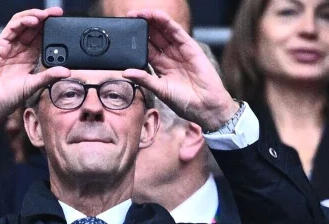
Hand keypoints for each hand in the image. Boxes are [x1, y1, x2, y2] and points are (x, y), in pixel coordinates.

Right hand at [0, 8, 70, 134]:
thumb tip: (67, 71)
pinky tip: (33, 20)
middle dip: (46, 19)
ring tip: (46, 14)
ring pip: (22, 24)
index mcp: (29, 59)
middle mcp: (19, 50)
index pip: (42, 38)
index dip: (52, 29)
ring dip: (34, 16)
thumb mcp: (33, 86)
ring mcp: (8, 47)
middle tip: (58, 13)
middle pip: (33, 28)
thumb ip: (49, 76)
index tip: (64, 24)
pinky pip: (11, 28)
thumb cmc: (6, 98)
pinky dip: (22, 21)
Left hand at [122, 9, 238, 130]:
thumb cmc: (184, 101)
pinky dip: (167, 23)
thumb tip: (125, 72)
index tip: (124, 33)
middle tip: (129, 17)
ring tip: (140, 13)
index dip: (135, 40)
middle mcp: (169, 56)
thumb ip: (144, 79)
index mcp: (160, 66)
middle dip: (142, 26)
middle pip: (153, 37)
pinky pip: (177, 32)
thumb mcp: (160, 89)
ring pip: (164, 31)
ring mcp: (179, 51)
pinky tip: (157, 16)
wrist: (205, 106)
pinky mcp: (190, 47)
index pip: (145, 48)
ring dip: (153, 21)